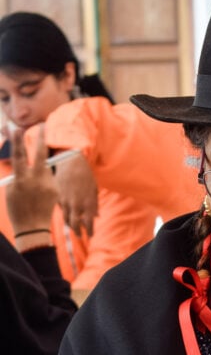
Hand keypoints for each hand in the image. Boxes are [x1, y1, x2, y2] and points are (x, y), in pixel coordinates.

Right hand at [6, 126, 57, 247]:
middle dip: (41, 139)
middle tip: (43, 125)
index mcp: (20, 180)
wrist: (33, 228)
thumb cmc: (17, 209)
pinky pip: (49, 178)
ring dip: (40, 168)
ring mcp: (47, 185)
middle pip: (40, 154)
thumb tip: (21, 161)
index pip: (18, 155)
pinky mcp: (55, 190)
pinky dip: (44, 180)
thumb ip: (17, 174)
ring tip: (34, 185)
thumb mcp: (11, 190)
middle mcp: (35, 180)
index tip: (17, 128)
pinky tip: (40, 194)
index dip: (17, 141)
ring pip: (44, 167)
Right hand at [54, 151, 97, 236]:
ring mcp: (66, 201)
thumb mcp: (94, 188)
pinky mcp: (57, 197)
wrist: (70, 162)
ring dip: (70, 226)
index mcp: (88, 202)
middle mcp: (76, 204)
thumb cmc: (85, 174)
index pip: (89, 223)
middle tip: (81, 236)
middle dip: (78, 232)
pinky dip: (64, 215)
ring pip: (66, 219)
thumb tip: (96, 217)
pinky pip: (61, 210)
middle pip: (75, 224)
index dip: (89, 231)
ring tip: (73, 229)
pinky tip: (67, 217)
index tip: (91, 236)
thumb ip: (95, 204)